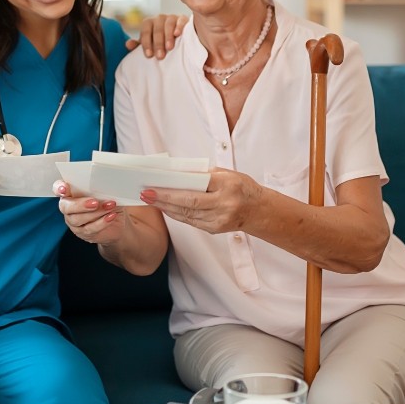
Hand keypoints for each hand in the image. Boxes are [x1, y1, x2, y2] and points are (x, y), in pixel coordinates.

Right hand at [54, 180, 126, 243]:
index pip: (58, 188)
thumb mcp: (106, 191)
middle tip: (95, 202)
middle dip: (80, 205)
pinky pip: (89, 229)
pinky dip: (102, 222)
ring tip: (110, 206)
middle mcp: (68, 207)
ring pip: (78, 219)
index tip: (65, 188)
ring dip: (96, 213)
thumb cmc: (107, 200)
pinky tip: (111, 216)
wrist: (116, 220)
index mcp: (70, 192)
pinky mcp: (83, 233)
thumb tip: (105, 181)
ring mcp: (74, 222)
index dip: (59, 188)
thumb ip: (100, 186)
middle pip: (66, 207)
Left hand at [125, 14, 187, 58]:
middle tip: (160, 56)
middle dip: (157, 43)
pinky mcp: (183, 19)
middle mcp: (159, 18)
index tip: (148, 55)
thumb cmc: (160, 42)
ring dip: (168, 36)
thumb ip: (139, 45)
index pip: (145, 31)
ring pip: (168, 24)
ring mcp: (171, 17)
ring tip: (169, 48)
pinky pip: (181, 20)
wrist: (178, 37)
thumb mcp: (149, 44)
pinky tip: (177, 34)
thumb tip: (128, 45)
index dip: (146, 43)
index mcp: (149, 23)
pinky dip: (179, 26)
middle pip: (157, 29)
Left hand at [140, 167, 262, 233]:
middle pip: (188, 204)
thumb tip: (175, 174)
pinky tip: (165, 208)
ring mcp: (219, 220)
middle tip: (145, 193)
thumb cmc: (241, 187)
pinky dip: (176, 214)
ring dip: (166, 207)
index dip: (173, 189)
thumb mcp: (226, 174)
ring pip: (187, 215)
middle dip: (164, 199)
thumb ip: (203, 174)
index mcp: (227, 185)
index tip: (154, 185)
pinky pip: (191, 222)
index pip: (195, 187)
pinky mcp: (215, 229)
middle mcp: (224, 204)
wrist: (259, 210)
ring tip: (151, 199)